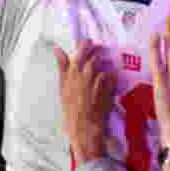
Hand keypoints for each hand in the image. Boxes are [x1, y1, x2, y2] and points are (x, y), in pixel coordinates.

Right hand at [55, 40, 116, 163]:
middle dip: (95, 54)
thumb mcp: (62, 87)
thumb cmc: (71, 109)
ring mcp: (98, 80)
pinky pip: (111, 76)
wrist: (84, 127)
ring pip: (102, 66)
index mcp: (72, 72)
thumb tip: (58, 49)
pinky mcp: (108, 87)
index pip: (82, 49)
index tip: (88, 43)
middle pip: (94, 55)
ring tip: (98, 75)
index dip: (86, 45)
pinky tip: (105, 85)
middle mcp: (86, 73)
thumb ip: (62, 66)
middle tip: (95, 57)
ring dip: (101, 67)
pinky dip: (109, 79)